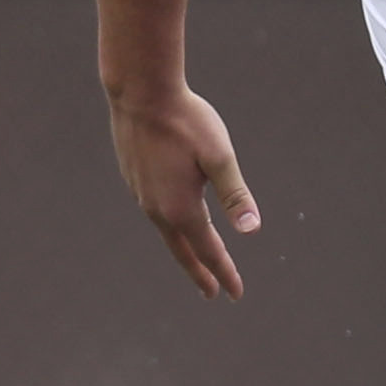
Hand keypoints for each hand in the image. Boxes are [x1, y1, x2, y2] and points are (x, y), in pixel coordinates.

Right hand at [108, 83, 260, 297]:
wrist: (139, 91)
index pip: (209, 251)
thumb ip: (235, 196)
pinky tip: (173, 217)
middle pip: (183, 251)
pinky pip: (154, 211)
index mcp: (181, 208)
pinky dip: (169, 225)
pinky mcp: (133, 178)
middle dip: (200, 273)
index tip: (236, 294)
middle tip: (212, 293)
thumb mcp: (220, 157)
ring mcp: (141, 194)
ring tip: (195, 258)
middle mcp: (157, 208)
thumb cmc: (185, 121)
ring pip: (166, 231)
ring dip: (184, 248)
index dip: (225, 273)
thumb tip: (252, 230)